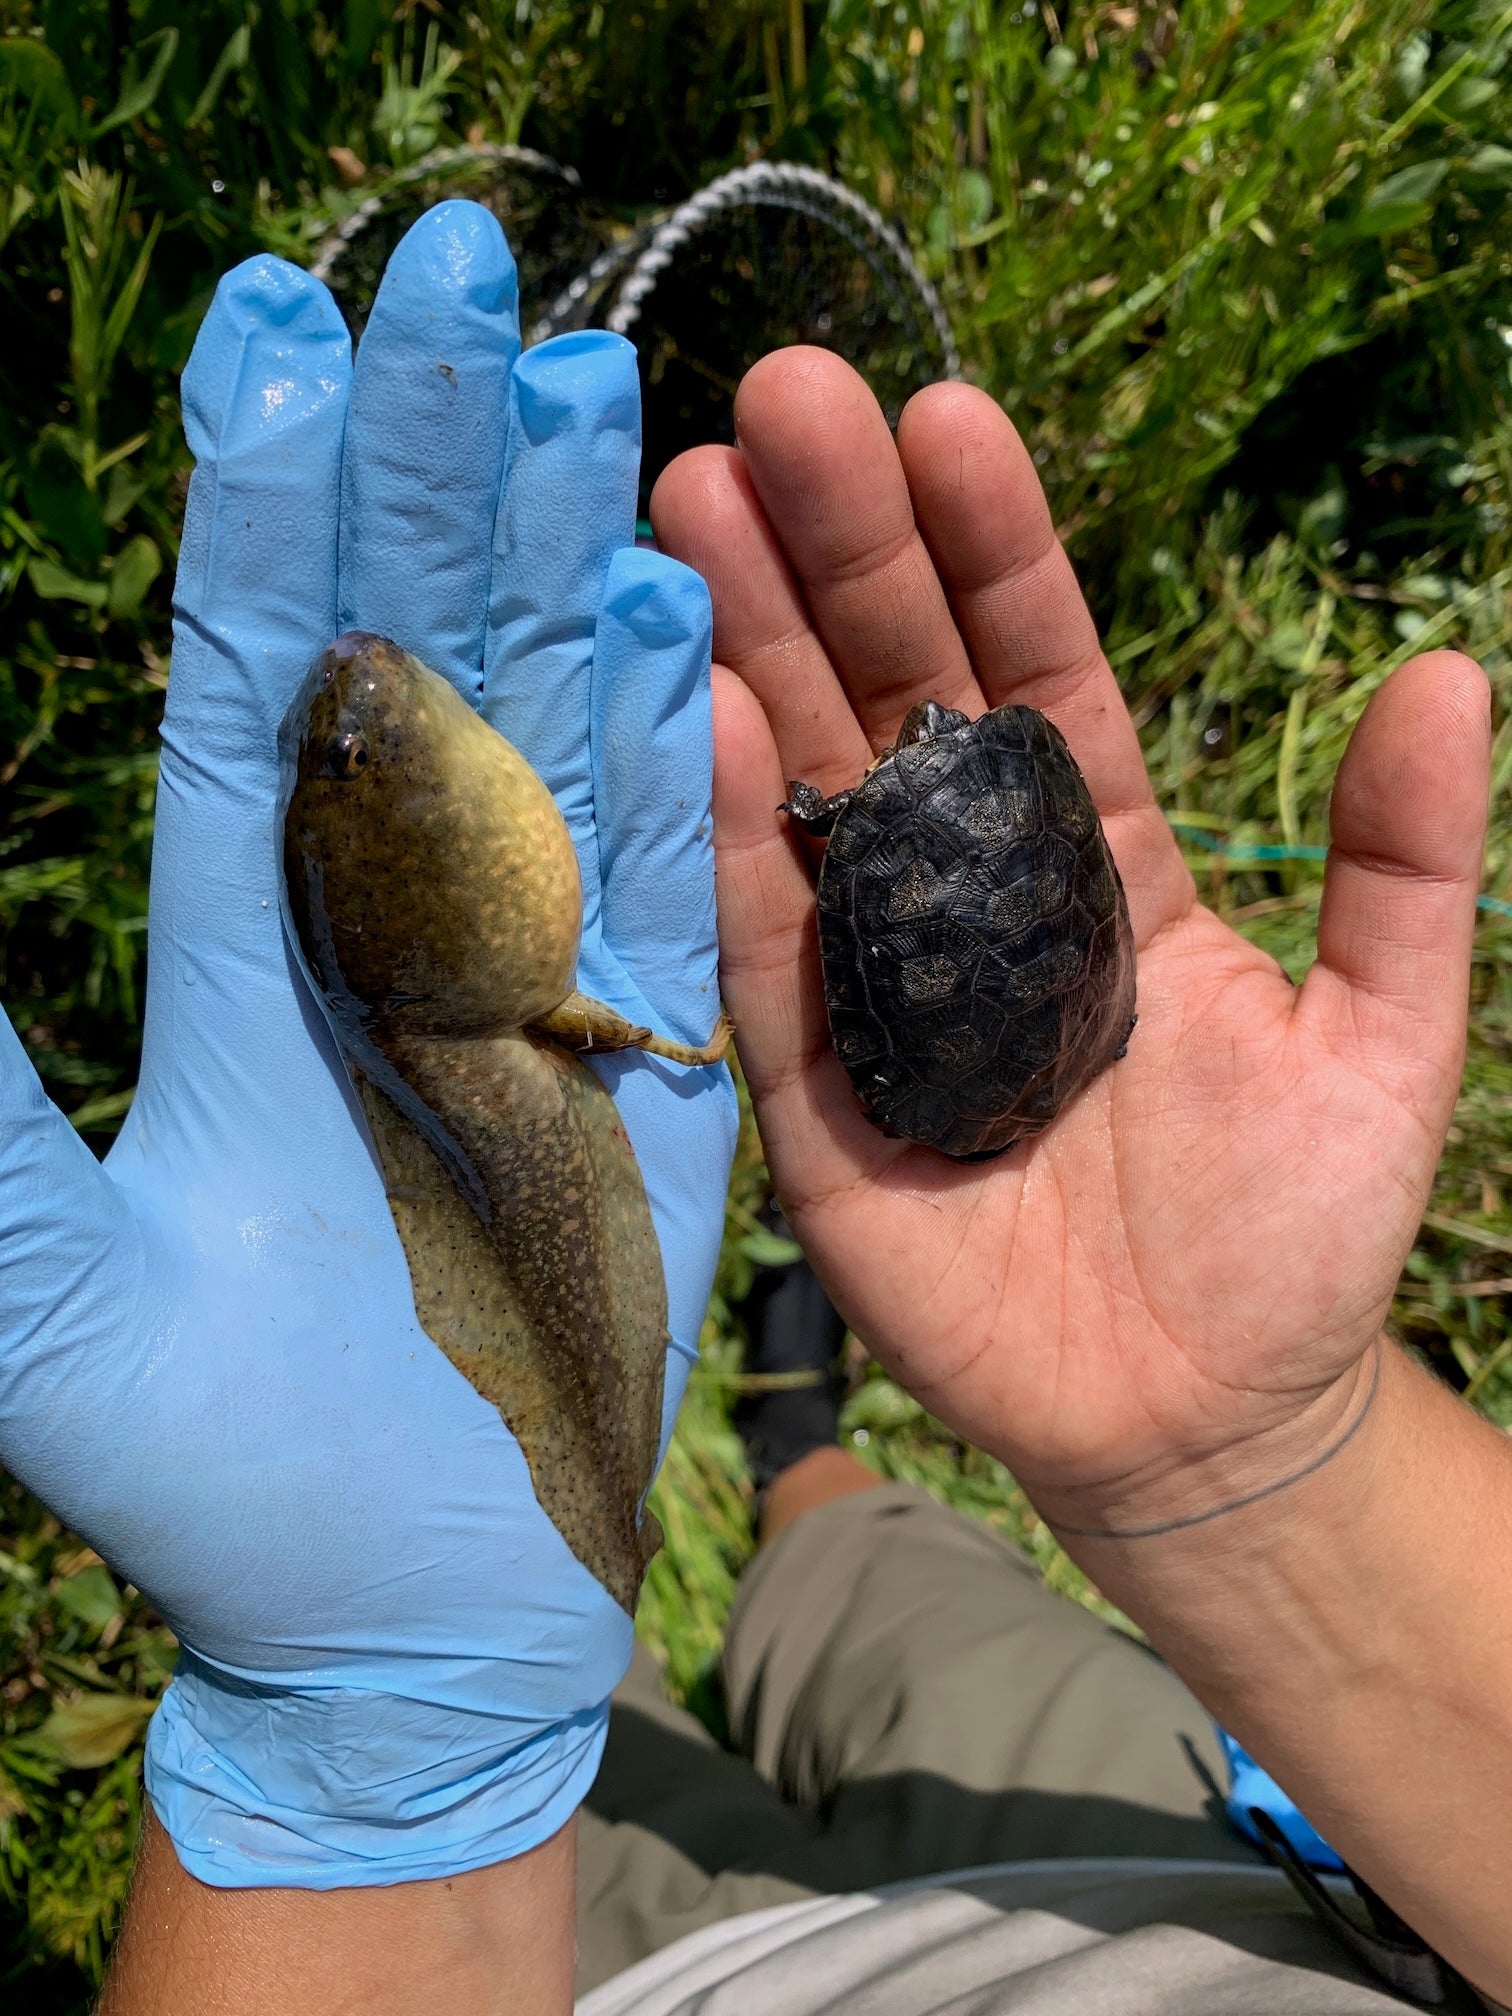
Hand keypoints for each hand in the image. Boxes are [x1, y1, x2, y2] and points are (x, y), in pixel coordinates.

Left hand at [0, 202, 735, 1884]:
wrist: (415, 1603)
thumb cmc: (229, 1478)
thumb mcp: (50, 1296)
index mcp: (246, 948)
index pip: (258, 678)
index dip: (268, 503)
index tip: (277, 321)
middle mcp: (390, 926)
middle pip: (417, 646)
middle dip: (429, 457)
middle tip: (461, 266)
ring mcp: (533, 975)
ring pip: (555, 718)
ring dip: (565, 554)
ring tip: (589, 381)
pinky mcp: (650, 1052)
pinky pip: (668, 864)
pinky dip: (673, 735)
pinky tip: (673, 605)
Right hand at [653, 348, 1487, 1531]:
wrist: (1205, 1414)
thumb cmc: (1296, 1228)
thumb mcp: (1387, 1037)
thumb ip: (1406, 864)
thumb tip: (1450, 669)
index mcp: (1098, 857)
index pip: (1035, 667)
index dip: (991, 547)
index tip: (943, 417)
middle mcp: (969, 893)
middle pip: (894, 694)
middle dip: (839, 553)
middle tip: (778, 407)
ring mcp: (877, 982)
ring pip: (807, 790)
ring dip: (751, 651)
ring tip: (694, 507)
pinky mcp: (814, 1090)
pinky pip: (766, 949)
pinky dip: (729, 838)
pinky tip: (701, 712)